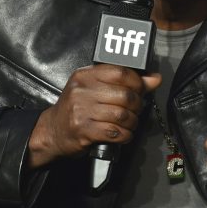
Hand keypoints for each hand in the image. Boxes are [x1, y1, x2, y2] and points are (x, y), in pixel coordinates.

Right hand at [27, 64, 160, 167]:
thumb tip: (154, 78)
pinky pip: (114, 132)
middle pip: (124, 95)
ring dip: (132, 122)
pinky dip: (124, 135)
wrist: (52, 131)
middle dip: (137, 105)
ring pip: (122, 115)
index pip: (120, 72)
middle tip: (136, 110)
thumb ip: (125, 82)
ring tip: (130, 124)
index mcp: (85, 75)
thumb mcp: (96, 89)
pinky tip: (123, 134)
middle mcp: (82, 91)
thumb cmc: (77, 108)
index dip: (137, 82)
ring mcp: (81, 111)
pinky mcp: (83, 130)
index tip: (141, 90)